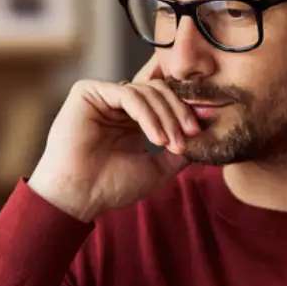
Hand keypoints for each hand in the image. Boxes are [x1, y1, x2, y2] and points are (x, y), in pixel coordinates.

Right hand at [27, 55, 196, 221]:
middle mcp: (116, 103)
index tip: (198, 131)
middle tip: (189, 134)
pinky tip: (155, 137)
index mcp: (130, 117)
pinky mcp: (87, 92)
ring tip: (170, 143)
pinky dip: (147, 114)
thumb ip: (178, 151)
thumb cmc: (111, 186)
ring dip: (165, 116)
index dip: (183, 110)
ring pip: (146, 90)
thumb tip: (205, 136)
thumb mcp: (156, 168)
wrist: (80, 196)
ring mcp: (101, 95)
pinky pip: (128, 93)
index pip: (162, 98)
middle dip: (178, 111)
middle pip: (158, 89)